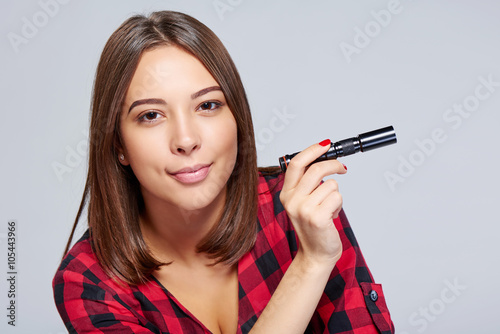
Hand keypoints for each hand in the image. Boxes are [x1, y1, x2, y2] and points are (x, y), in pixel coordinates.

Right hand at [279, 139, 346, 267]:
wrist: (316, 254)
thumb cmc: (314, 226)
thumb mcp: (304, 202)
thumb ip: (308, 182)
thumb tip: (324, 159)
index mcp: (286, 194)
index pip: (296, 163)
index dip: (312, 150)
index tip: (326, 144)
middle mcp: (291, 200)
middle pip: (316, 169)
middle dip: (334, 164)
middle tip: (342, 167)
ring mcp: (303, 209)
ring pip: (331, 184)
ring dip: (335, 194)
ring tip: (329, 208)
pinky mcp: (317, 217)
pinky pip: (337, 197)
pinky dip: (339, 205)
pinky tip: (332, 216)